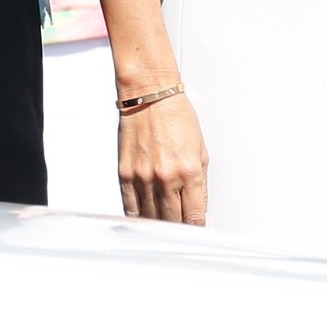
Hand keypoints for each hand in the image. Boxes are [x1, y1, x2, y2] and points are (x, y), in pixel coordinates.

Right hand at [118, 92, 207, 225]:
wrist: (148, 94)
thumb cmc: (176, 115)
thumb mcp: (200, 148)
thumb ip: (201, 182)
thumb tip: (198, 207)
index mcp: (188, 171)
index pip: (194, 216)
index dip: (196, 227)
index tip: (196, 230)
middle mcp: (166, 177)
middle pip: (173, 221)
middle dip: (179, 228)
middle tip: (181, 230)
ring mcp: (143, 177)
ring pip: (152, 218)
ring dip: (159, 225)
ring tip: (164, 225)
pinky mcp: (125, 173)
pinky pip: (131, 207)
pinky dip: (139, 217)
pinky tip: (145, 219)